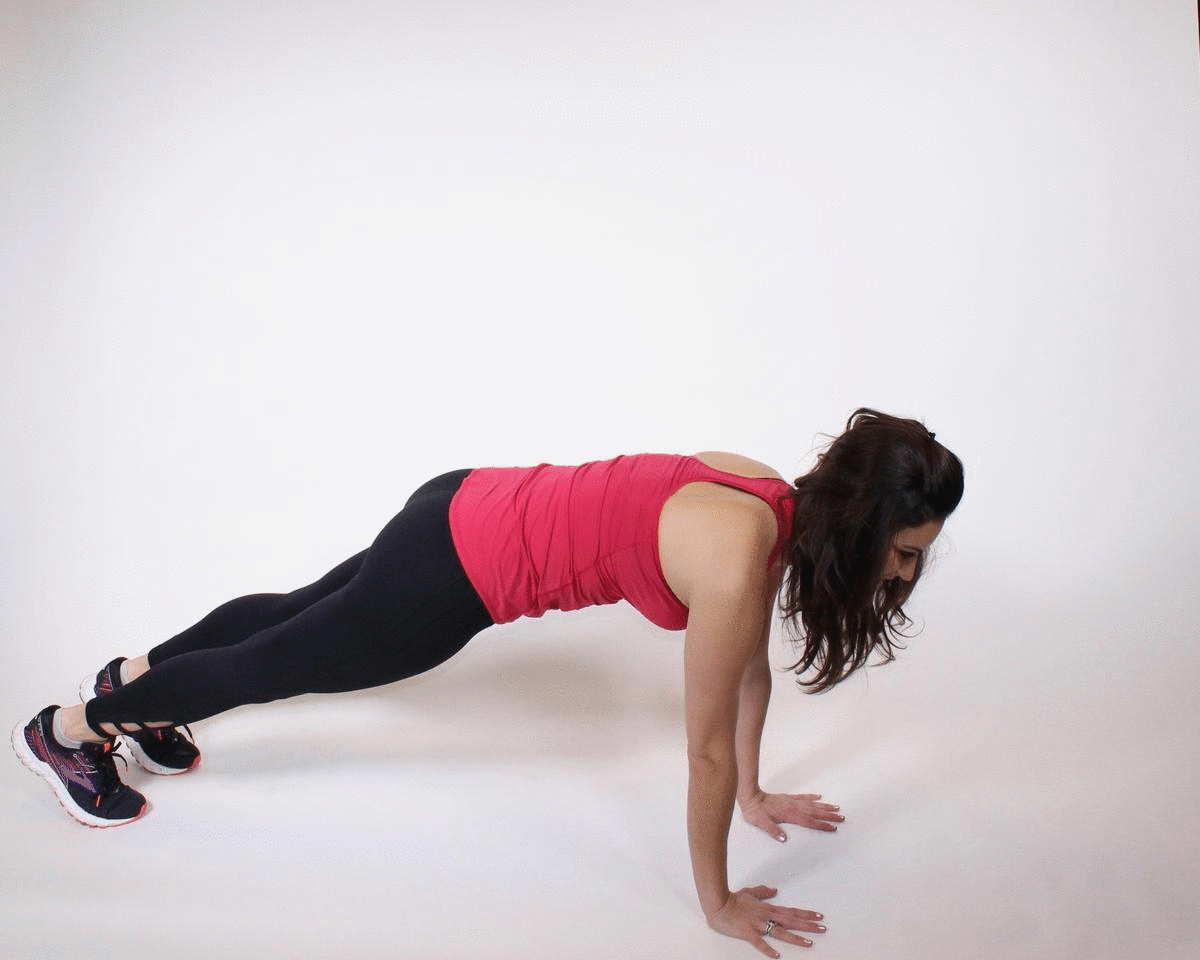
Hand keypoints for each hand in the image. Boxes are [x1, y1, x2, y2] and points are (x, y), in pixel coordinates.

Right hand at [707, 885, 825, 957]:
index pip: (791, 911)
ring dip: (796, 938)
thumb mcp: (750, 892)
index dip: (806, 914)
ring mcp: (758, 924)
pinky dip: (768, 949)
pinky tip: (777, 956)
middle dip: (808, 925)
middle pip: (791, 921)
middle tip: (823, 928)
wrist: (718, 904)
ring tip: (809, 943)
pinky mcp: (748, 932)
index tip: (819, 916)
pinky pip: (759, 943)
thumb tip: (774, 890)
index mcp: (768, 908)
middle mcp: (766, 916)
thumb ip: (763, 891)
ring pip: (780, 932)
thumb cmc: (733, 900)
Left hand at [739, 791, 843, 841]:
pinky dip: (812, 797)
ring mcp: (791, 801)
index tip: (833, 828)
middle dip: (829, 815)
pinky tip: (819, 797)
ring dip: (824, 806)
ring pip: (812, 804)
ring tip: (836, 807)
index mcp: (789, 814)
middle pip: (815, 812)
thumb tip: (784, 839)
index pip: (809, 821)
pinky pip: (803, 797)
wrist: (750, 796)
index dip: (821, 825)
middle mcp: (793, 807)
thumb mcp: (761, 823)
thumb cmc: (755, 811)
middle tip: (842, 818)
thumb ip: (772, 831)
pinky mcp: (788, 797)